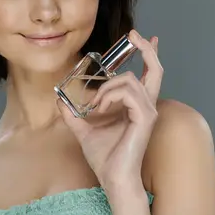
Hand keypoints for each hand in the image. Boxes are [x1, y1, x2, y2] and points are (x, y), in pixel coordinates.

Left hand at [57, 29, 162, 189]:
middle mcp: (146, 105)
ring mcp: (148, 111)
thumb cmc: (104, 158)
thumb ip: (73, 113)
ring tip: (96, 105)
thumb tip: (59, 99)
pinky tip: (100, 109)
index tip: (144, 38)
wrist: (113, 179)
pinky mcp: (145, 118)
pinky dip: (109, 96)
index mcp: (137, 106)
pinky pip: (127, 92)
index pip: (149, 75)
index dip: (149, 54)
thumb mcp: (82, 130)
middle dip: (146, 49)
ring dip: (106, 88)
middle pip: (155, 69)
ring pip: (129, 80)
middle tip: (132, 36)